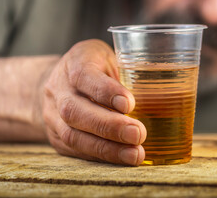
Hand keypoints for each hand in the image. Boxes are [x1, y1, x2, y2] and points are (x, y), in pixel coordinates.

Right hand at [42, 40, 145, 165]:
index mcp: (75, 62)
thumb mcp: (110, 58)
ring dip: (106, 148)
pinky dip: (100, 155)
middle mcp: (58, 89)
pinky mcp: (56, 136)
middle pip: (75, 111)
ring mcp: (52, 115)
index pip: (84, 75)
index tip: (129, 104)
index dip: (105, 91)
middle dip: (109, 126)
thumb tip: (164, 95)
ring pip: (73, 135)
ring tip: (134, 154)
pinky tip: (121, 158)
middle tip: (138, 134)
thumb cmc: (96, 68)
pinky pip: (75, 150)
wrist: (58, 82)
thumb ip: (127, 72)